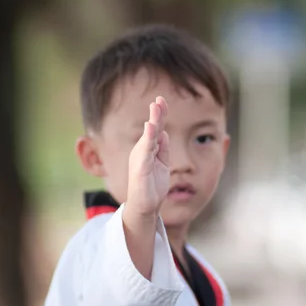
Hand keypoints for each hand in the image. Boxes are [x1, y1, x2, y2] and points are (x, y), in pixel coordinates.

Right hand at [126, 96, 169, 216]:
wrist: (145, 206)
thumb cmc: (152, 186)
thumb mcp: (162, 164)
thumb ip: (162, 149)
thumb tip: (164, 133)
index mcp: (148, 149)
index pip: (156, 129)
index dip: (159, 115)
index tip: (161, 100)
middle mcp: (142, 151)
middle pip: (152, 129)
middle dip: (156, 114)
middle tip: (159, 99)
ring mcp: (140, 158)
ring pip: (149, 136)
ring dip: (154, 121)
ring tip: (156, 107)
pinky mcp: (141, 167)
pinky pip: (145, 150)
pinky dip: (148, 138)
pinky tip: (151, 127)